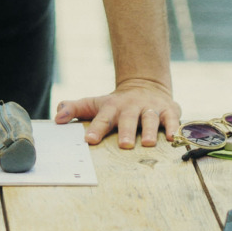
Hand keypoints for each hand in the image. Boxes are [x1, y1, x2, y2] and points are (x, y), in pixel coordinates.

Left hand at [55, 79, 180, 147]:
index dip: (96, 129)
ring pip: (151, 119)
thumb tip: (57, 118)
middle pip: (128, 119)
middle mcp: (132, 107)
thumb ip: (74, 109)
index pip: (102, 118)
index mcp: (113, 107)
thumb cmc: (116, 103)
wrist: (145, 85)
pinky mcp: (169, 110)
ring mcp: (151, 108)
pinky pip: (173, 119)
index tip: (89, 140)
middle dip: (127, 131)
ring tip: (149, 143)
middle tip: (124, 145)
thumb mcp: (95, 104)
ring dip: (151, 130)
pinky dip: (175, 127)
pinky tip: (174, 137)